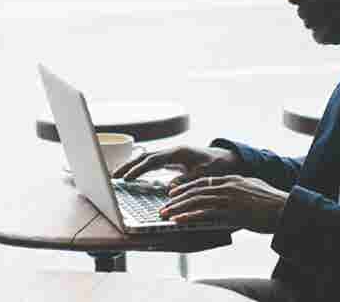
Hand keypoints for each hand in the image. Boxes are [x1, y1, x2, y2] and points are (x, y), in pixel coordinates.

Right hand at [112, 145, 241, 187]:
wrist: (226, 158)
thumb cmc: (216, 166)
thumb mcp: (204, 174)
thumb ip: (187, 180)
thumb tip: (170, 188)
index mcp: (178, 153)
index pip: (152, 161)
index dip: (138, 169)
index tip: (127, 178)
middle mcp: (171, 151)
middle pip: (145, 157)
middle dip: (128, 166)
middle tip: (114, 176)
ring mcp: (170, 154)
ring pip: (146, 158)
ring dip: (132, 165)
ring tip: (117, 175)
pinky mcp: (171, 159)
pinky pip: (151, 162)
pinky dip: (140, 166)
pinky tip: (132, 174)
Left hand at [159, 175, 288, 233]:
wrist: (286, 209)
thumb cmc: (274, 203)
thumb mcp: (254, 189)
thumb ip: (240, 190)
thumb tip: (232, 195)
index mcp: (232, 180)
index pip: (202, 182)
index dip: (185, 187)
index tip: (173, 193)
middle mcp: (228, 186)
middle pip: (195, 191)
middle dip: (176, 200)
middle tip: (163, 207)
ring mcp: (229, 198)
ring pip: (196, 201)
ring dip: (178, 208)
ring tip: (165, 215)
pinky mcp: (231, 212)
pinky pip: (205, 213)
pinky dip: (190, 216)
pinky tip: (179, 221)